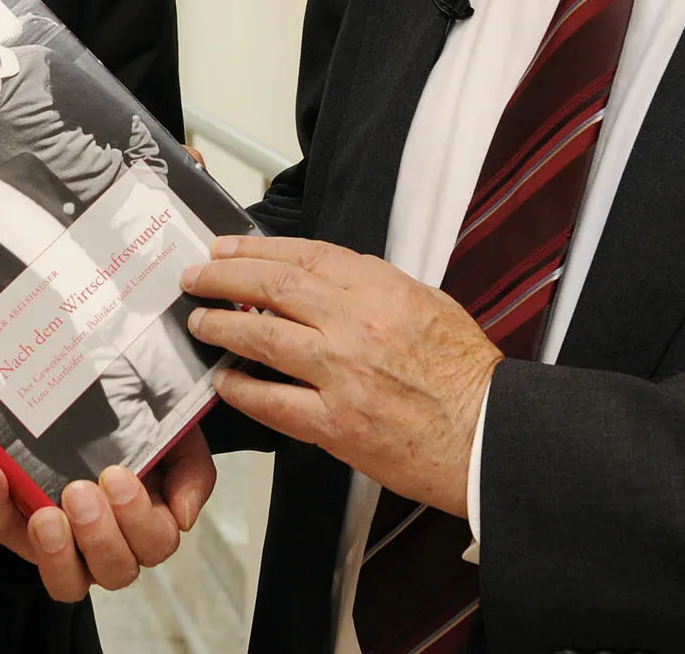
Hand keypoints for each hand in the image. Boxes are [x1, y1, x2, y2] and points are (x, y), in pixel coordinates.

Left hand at [0, 428, 217, 601]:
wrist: (102, 396)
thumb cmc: (143, 426)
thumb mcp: (177, 438)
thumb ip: (191, 474)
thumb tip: (183, 515)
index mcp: (149, 527)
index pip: (153, 544)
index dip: (137, 519)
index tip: (117, 476)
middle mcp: (109, 546)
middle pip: (113, 572)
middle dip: (98, 536)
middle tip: (81, 492)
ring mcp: (65, 545)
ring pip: (64, 581)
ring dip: (54, 552)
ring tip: (45, 516)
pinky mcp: (22, 529)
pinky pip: (7, 531)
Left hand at [182, 235, 495, 513]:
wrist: (488, 436)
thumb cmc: (466, 374)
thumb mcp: (429, 305)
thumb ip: (376, 288)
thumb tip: (325, 278)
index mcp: (381, 289)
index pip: (304, 255)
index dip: (257, 248)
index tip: (227, 247)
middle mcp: (356, 324)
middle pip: (272, 287)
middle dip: (224, 277)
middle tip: (196, 276)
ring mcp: (342, 374)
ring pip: (262, 339)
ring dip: (221, 327)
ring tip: (198, 321)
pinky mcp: (336, 424)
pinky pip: (273, 403)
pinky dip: (242, 389)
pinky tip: (223, 381)